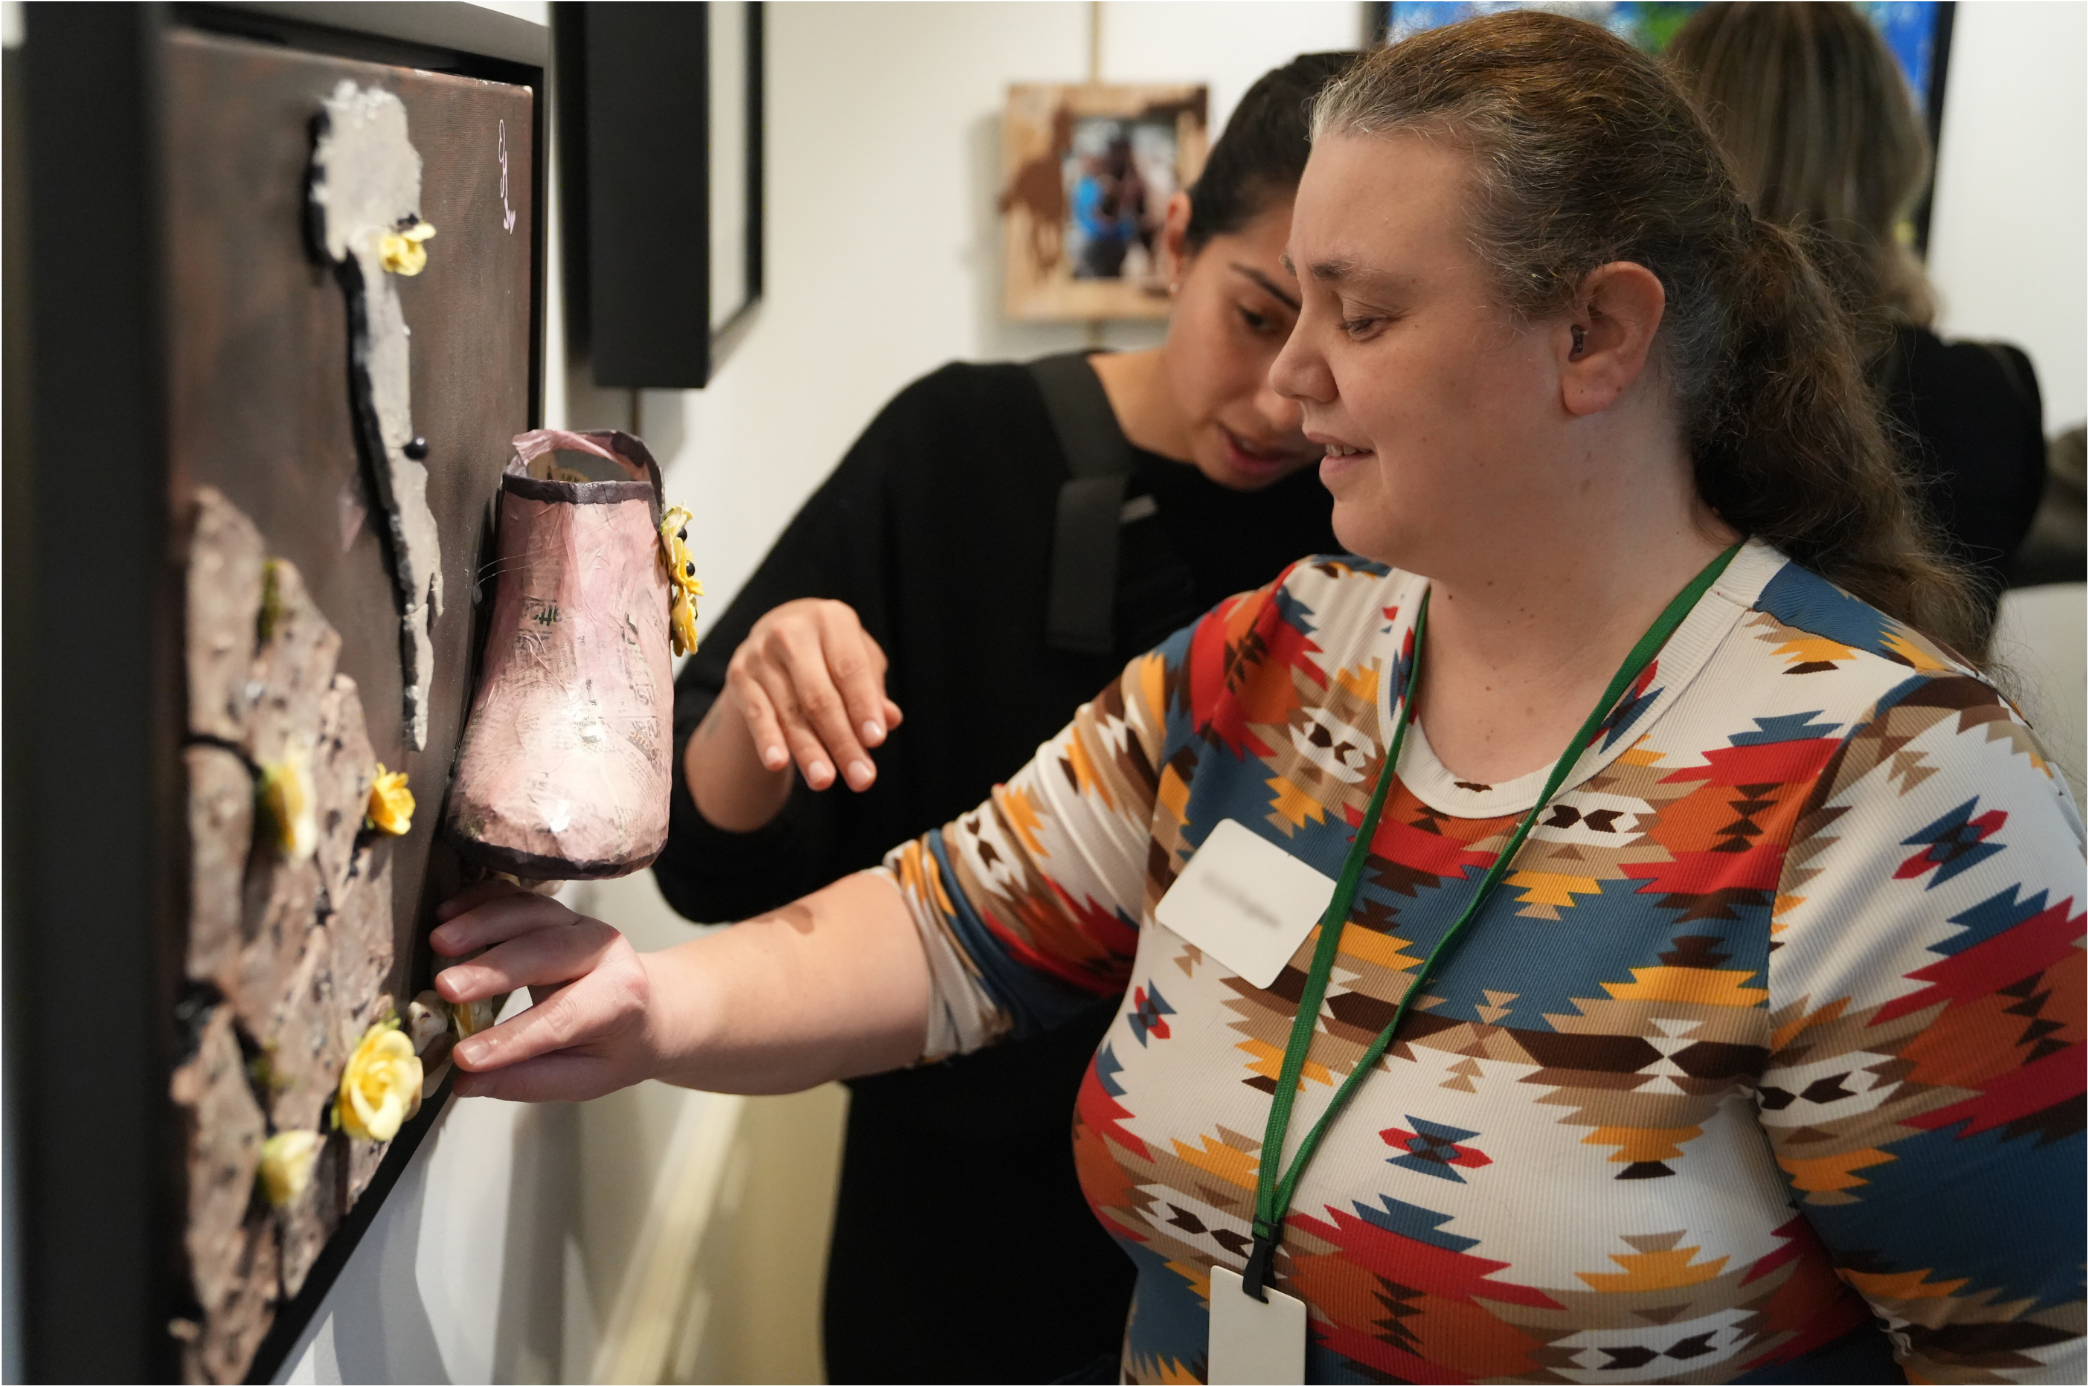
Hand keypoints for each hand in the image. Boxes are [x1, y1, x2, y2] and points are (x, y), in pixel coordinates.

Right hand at [430, 878, 656, 1101]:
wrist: (650, 1004)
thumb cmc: (615, 1045)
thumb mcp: (586, 1078)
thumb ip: (530, 1080)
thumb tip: (465, 1082)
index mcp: (620, 997)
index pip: (562, 1018)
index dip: (512, 1039)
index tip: (464, 1057)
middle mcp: (603, 950)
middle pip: (547, 952)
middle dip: (493, 969)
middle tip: (446, 988)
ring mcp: (577, 922)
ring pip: (530, 913)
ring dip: (481, 924)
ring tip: (439, 942)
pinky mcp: (553, 909)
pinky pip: (517, 896)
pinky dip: (481, 899)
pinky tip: (447, 912)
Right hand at [726, 598, 902, 791]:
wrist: (777, 636)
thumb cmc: (830, 653)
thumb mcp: (858, 662)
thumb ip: (873, 690)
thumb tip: (889, 720)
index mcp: (831, 620)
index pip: (850, 668)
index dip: (863, 706)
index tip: (876, 741)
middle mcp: (792, 631)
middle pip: (820, 696)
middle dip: (842, 741)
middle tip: (862, 778)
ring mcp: (760, 653)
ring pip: (789, 712)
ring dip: (808, 751)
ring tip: (825, 782)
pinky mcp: (739, 676)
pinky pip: (756, 714)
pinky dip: (767, 739)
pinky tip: (778, 764)